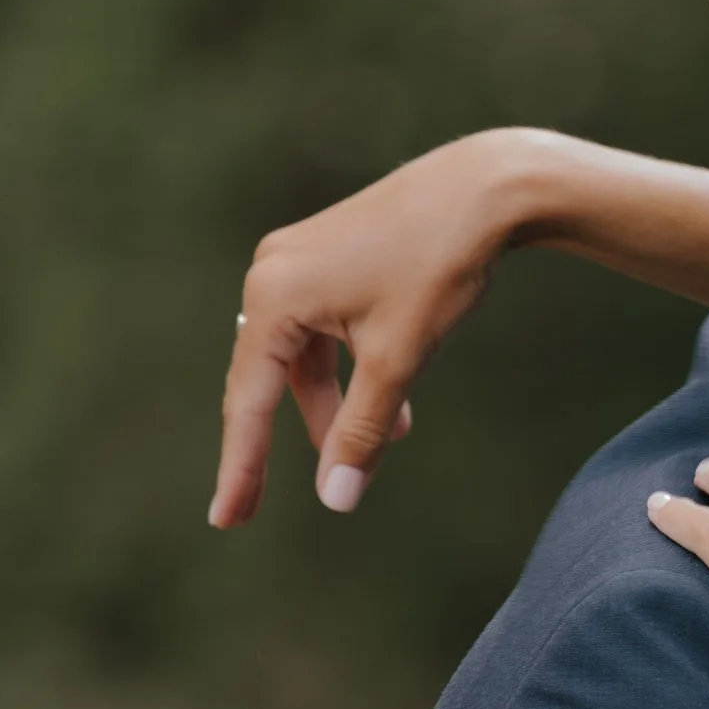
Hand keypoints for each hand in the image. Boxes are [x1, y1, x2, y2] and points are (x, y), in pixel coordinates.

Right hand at [210, 135, 518, 527]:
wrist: (483, 189)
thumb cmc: (438, 268)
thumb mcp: (398, 360)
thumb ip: (363, 431)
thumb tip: (336, 499)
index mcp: (274, 298)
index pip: (249, 402)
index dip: (240, 467)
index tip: (225, 519)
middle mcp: (270, 275)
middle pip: (266, 382)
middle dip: (271, 446)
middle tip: (249, 513)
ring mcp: (294, 261)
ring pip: (302, 360)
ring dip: (336, 406)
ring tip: (393, 441)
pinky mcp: (323, 256)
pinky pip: (320, 333)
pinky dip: (350, 372)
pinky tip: (397, 406)